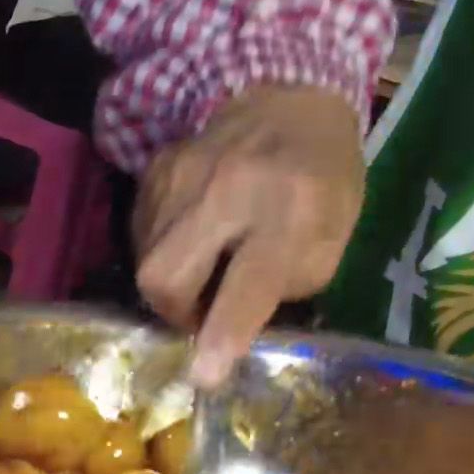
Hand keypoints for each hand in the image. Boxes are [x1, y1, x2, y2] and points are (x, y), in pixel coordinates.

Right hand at [131, 84, 367, 385]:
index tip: (203, 374)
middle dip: (175, 311)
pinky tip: (190, 238)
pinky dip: (161, 249)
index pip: (250, 282)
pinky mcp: (155, 170)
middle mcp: (228, 192)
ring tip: (202, 269)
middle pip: (165, 275)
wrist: (290, 99)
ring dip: (171, 281)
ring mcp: (182, 176)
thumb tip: (233, 326)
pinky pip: (141, 233)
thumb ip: (287, 284)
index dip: (224, 333)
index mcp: (290, 212)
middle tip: (202, 311)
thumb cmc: (322, 180)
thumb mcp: (332, 237)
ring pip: (145, 259)